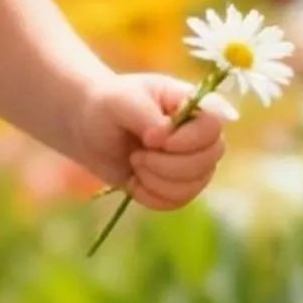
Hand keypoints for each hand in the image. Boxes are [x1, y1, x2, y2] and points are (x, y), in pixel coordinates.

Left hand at [72, 72, 234, 210]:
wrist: (89, 128)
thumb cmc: (109, 105)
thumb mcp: (123, 101)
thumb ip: (148, 116)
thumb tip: (165, 136)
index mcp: (194, 104)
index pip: (213, 126)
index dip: (186, 141)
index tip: (152, 139)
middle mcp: (200, 133)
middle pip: (208, 160)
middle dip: (166, 165)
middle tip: (138, 154)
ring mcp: (192, 161)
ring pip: (194, 185)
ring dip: (156, 181)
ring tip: (135, 163)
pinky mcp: (176, 184)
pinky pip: (176, 201)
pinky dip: (150, 196)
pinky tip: (134, 181)